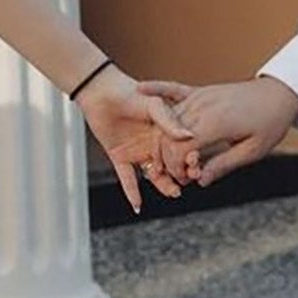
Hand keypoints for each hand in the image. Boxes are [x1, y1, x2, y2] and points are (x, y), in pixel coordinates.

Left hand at [77, 69, 193, 211]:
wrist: (100, 92)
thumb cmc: (130, 93)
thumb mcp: (154, 106)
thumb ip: (170, 122)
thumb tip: (189, 136)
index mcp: (165, 131)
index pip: (182, 150)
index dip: (189, 160)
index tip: (197, 168)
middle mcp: (153, 143)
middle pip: (171, 165)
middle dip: (180, 177)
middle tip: (186, 185)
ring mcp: (137, 152)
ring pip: (153, 175)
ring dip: (163, 185)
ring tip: (173, 193)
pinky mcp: (120, 157)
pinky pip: (127, 178)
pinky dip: (132, 192)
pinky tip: (138, 205)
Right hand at [139, 75, 297, 183]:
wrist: (280, 94)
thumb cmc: (270, 124)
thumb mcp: (251, 151)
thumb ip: (223, 165)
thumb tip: (199, 181)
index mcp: (216, 124)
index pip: (180, 148)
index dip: (176, 168)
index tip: (183, 179)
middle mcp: (203, 107)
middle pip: (168, 135)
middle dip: (166, 158)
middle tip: (177, 173)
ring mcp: (200, 96)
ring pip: (167, 118)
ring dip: (161, 137)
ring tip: (165, 156)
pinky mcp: (201, 90)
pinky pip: (173, 89)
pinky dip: (156, 88)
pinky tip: (141, 89)